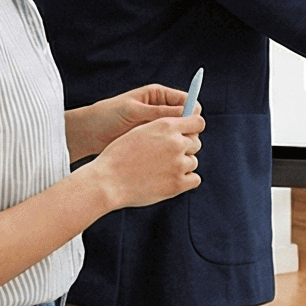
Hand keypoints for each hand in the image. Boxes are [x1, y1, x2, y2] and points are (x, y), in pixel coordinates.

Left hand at [67, 83, 184, 156]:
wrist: (88, 133)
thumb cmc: (107, 115)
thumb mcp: (134, 111)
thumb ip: (159, 112)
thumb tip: (187, 113)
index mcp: (160, 96)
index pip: (188, 102)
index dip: (192, 113)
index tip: (186, 126)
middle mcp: (162, 111)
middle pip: (188, 121)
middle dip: (185, 131)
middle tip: (175, 142)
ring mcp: (158, 128)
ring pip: (180, 136)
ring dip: (176, 143)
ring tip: (163, 149)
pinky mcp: (153, 142)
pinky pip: (169, 147)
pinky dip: (168, 151)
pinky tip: (160, 157)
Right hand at [79, 114, 202, 210]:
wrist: (107, 181)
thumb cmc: (118, 157)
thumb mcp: (138, 133)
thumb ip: (161, 129)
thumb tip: (181, 130)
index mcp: (165, 125)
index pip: (198, 122)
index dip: (193, 129)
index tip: (188, 135)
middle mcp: (175, 142)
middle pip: (196, 143)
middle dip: (186, 149)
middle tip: (168, 157)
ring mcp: (178, 164)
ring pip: (193, 162)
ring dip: (182, 166)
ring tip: (160, 170)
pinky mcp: (178, 184)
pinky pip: (194, 179)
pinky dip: (185, 181)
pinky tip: (169, 181)